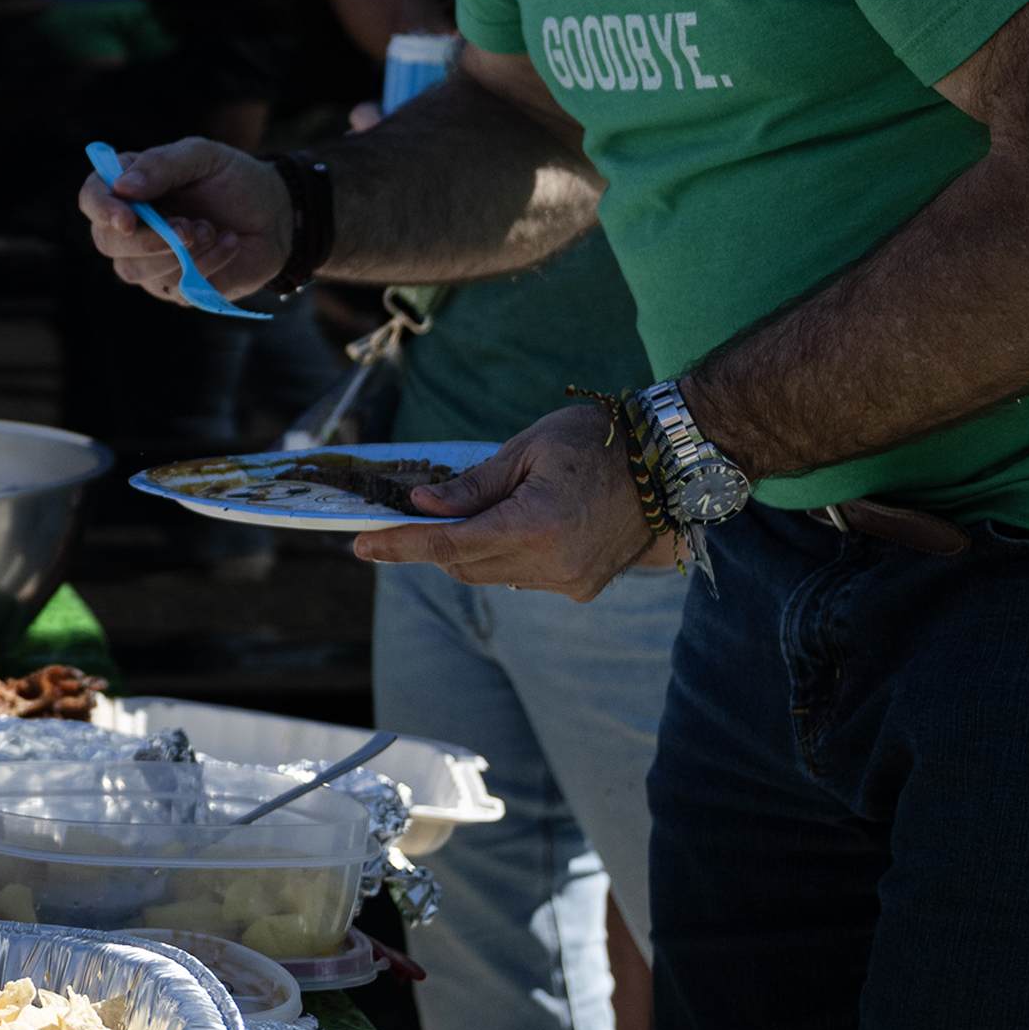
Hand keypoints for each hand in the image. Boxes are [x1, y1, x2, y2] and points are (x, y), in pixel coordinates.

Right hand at [79, 138, 291, 309]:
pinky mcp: (174, 286)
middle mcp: (131, 225)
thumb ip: (162, 165)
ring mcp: (149, 259)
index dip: (102, 210)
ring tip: (212, 229)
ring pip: (135, 271)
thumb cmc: (235, 179)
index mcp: (129, 184)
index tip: (127, 220)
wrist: (276, 215)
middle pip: (107, 243)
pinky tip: (229, 243)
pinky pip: (174, 288)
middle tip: (189, 227)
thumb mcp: (203, 156)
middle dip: (148, 239)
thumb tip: (123, 188)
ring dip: (179, 253)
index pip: (92, 198)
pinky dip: (206, 265)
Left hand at [353, 401, 674, 600]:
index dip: (400, 546)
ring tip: (479, 511)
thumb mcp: (527, 449)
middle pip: (464, 565)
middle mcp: (552, 563)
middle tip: (410, 518)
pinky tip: (518, 525)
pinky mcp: (582, 587)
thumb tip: (421, 506)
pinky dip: (505, 556)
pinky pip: (523, 577)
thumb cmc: (596, 442)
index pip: (448, 544)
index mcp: (535, 524)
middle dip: (433, 543)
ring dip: (471, 549)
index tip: (361, 544)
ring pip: (492, 574)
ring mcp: (570, 581)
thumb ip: (472, 486)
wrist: (668, 465)